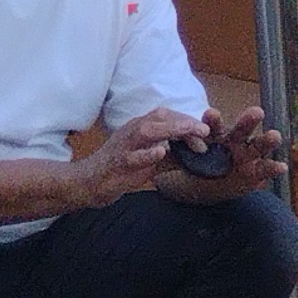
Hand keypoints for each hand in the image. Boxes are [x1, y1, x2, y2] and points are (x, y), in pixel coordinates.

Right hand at [82, 108, 202, 204]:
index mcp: (141, 127)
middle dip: (184, 121)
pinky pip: (132, 156)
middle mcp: (132, 131)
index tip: (206, 131)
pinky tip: (162, 152)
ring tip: (189, 132)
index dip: (187, 121)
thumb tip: (200, 153)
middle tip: (205, 130)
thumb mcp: (153, 159)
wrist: (91, 182)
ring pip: (147, 131)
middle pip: (159, 117)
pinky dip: (148, 153)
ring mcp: (124, 145)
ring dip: (171, 130)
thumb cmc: (123, 168)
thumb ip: (175, 155)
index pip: (166, 116)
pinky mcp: (117, 163)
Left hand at [170, 105, 289, 200]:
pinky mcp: (256, 172)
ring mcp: (248, 156)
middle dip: (248, 121)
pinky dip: (274, 168)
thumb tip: (153, 144)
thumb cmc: (198, 169)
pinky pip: (266, 169)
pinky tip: (283, 166)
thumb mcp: (183, 161)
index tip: (210, 113)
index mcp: (216, 136)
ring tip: (275, 135)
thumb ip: (174, 152)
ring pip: (259, 145)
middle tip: (256, 111)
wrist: (209, 188)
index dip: (213, 120)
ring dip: (267, 140)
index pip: (214, 125)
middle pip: (241, 129)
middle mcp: (234, 142)